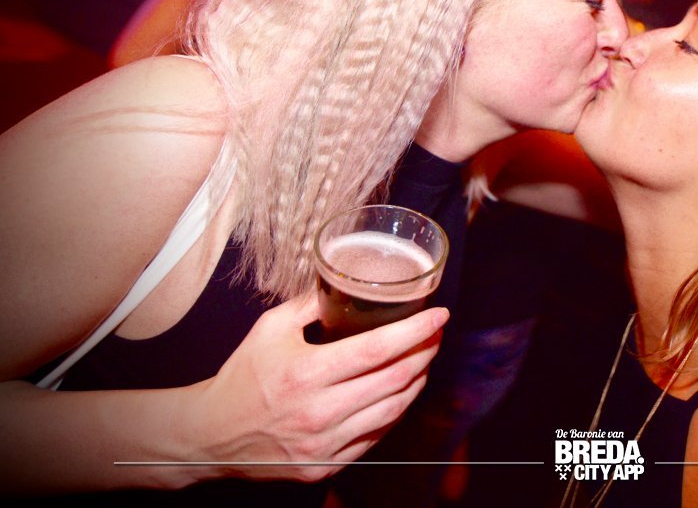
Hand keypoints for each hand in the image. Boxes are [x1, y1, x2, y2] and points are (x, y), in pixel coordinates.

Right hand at [182, 292, 446, 482]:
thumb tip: (346, 280)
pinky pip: (376, 436)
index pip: (378, 349)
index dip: (416, 331)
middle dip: (425, 352)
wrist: (209, 437)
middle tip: (435, 334)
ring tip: (424, 359)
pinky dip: (396, 411)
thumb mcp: (269, 329)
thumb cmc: (241, 377)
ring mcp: (325, 444)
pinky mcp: (326, 466)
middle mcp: (319, 413)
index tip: (439, 315)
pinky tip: (400, 392)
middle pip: (394, 380)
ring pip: (393, 411)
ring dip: (417, 381)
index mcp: (306, 374)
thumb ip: (310, 304)